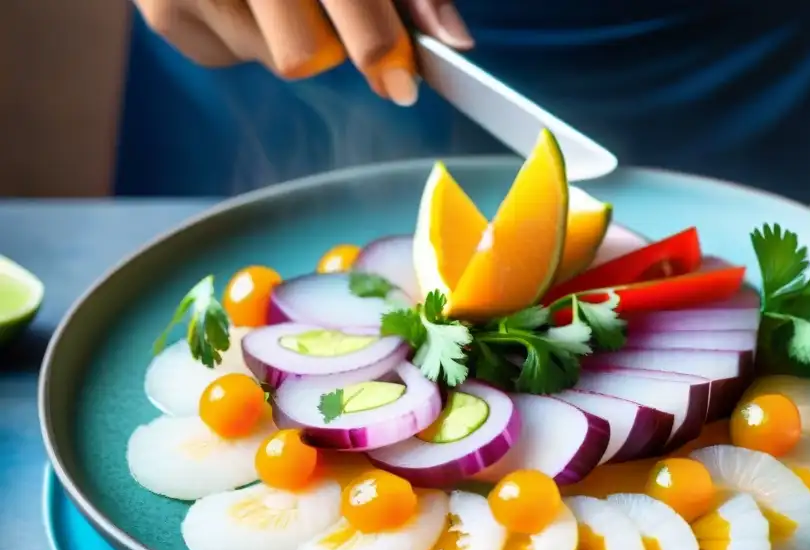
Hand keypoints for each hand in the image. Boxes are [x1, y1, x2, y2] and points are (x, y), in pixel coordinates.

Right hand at [132, 0, 472, 103]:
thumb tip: (453, 41)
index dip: (377, 45)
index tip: (401, 83)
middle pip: (302, 53)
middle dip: (330, 44)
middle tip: (333, 19)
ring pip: (272, 59)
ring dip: (289, 35)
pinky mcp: (163, 14)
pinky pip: (231, 56)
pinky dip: (249, 34)